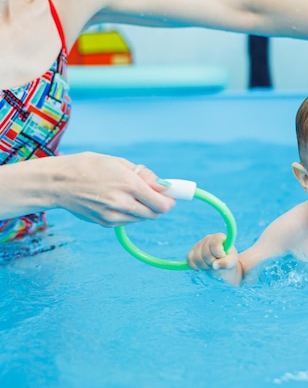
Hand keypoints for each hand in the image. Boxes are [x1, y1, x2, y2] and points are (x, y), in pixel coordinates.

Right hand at [53, 152, 174, 225]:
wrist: (58, 182)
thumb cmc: (89, 167)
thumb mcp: (119, 163)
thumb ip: (146, 176)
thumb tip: (165, 186)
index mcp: (130, 186)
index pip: (163, 204)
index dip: (170, 201)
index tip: (170, 196)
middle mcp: (124, 204)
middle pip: (155, 214)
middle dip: (158, 205)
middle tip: (154, 194)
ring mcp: (114, 217)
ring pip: (142, 218)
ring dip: (144, 209)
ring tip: (130, 194)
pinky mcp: (106, 224)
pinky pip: (128, 221)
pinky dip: (130, 213)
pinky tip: (117, 200)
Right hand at [187, 233, 238, 270]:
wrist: (224, 267)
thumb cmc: (229, 262)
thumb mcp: (232, 263)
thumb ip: (227, 263)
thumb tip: (215, 265)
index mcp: (219, 237)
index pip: (214, 243)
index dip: (218, 253)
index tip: (222, 257)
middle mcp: (208, 239)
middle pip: (205, 253)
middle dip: (212, 262)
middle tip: (218, 264)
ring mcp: (199, 245)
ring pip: (196, 258)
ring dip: (204, 266)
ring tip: (211, 266)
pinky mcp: (192, 252)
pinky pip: (190, 260)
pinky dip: (196, 266)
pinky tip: (203, 267)